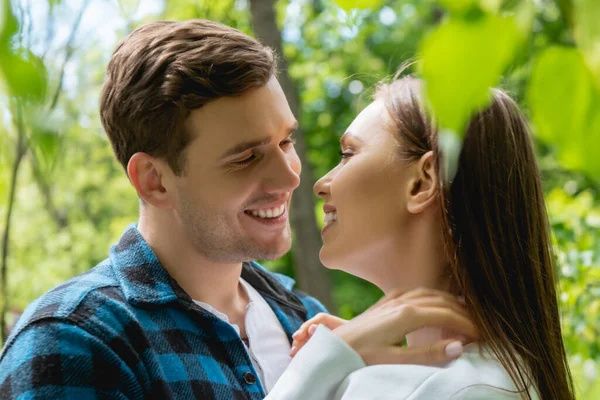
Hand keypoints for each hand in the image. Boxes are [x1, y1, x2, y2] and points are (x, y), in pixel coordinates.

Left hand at [295, 288, 476, 365]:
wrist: (332, 348)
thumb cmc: (360, 357)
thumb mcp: (395, 361)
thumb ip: (427, 354)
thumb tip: (458, 347)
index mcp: (406, 315)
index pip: (447, 315)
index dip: (467, 325)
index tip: (482, 336)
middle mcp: (401, 302)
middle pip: (441, 301)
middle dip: (463, 312)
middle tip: (479, 327)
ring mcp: (391, 300)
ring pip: (429, 293)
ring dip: (449, 302)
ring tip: (464, 313)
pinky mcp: (384, 302)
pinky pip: (414, 292)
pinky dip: (431, 296)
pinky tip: (434, 303)